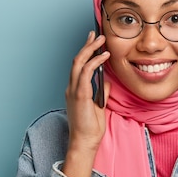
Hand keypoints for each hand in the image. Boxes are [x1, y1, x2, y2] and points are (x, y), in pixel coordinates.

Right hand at [62, 31, 109, 176]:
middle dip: (87, 45)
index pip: (79, 66)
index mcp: (74, 90)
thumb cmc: (91, 127)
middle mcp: (71, 87)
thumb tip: (106, 80)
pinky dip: (95, 62)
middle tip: (96, 34)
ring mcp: (74, 90)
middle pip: (77, 60)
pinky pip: (85, 73)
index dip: (86, 52)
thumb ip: (101, 91)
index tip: (94, 42)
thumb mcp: (99, 105)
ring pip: (79, 63)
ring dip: (90, 49)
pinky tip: (104, 56)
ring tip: (101, 40)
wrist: (85, 141)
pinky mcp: (80, 95)